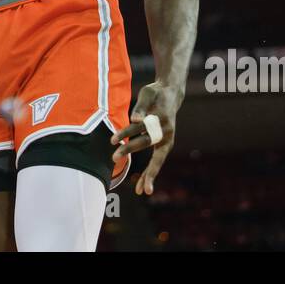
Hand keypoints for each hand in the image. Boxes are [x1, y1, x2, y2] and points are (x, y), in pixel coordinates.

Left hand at [111, 81, 180, 195]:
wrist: (171, 93)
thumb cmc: (157, 92)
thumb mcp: (148, 93)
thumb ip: (141, 107)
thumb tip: (134, 119)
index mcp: (162, 119)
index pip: (143, 129)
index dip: (128, 135)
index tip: (113, 140)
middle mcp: (166, 132)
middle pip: (145, 143)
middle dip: (129, 149)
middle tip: (113, 157)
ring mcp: (166, 139)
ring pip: (157, 160)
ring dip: (148, 174)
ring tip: (140, 191)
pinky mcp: (163, 143)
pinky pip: (157, 160)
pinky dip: (150, 172)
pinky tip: (142, 185)